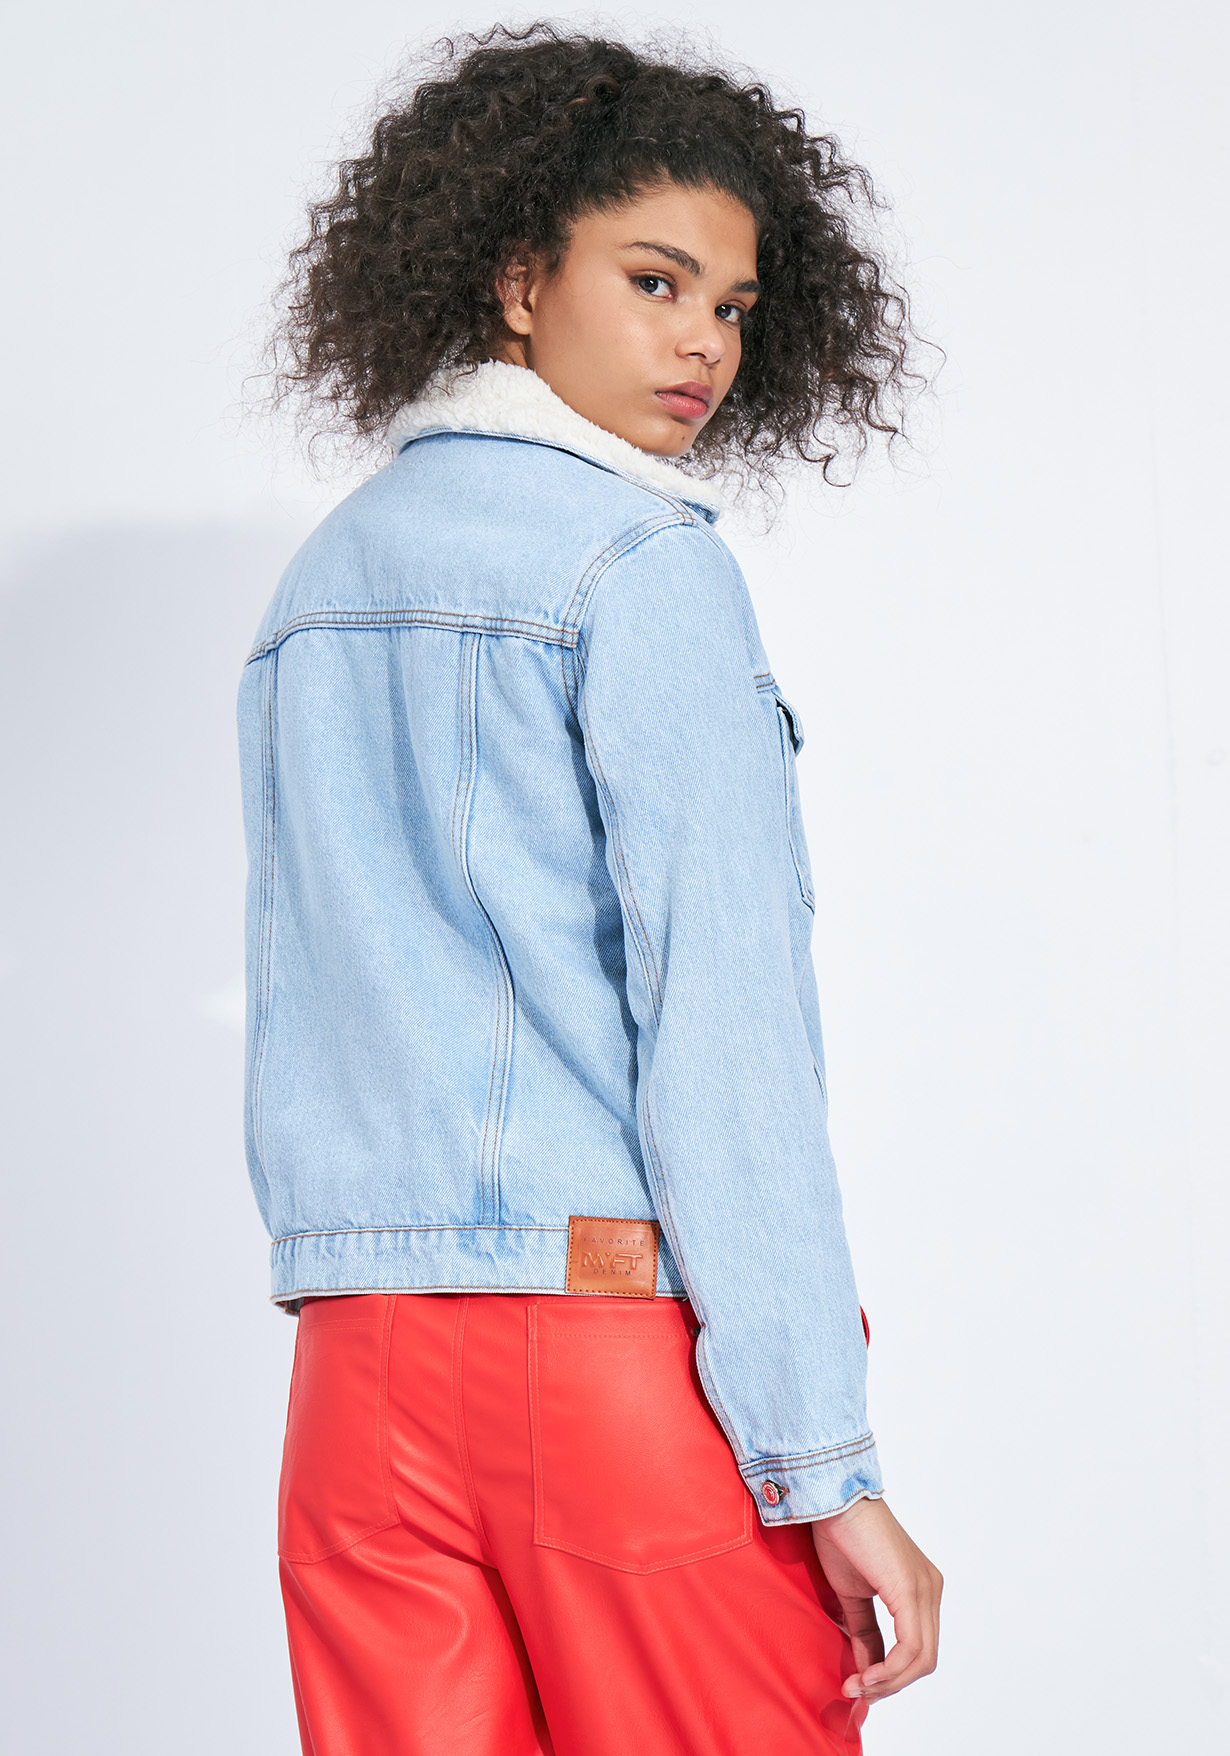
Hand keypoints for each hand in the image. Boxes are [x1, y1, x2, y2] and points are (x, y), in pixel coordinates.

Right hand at [810, 1496, 941, 1701]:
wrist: (832, 1500)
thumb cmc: (841, 1537)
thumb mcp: (854, 1596)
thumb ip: (866, 1633)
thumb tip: (866, 1671)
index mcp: (922, 1589)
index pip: (918, 1649)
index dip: (891, 1676)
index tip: (859, 1687)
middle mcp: (932, 1589)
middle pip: (924, 1660)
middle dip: (890, 1685)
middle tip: (857, 1692)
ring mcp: (926, 1589)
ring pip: (921, 1659)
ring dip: (888, 1682)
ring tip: (856, 1686)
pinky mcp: (911, 1590)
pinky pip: (909, 1647)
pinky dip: (888, 1669)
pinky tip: (864, 1674)